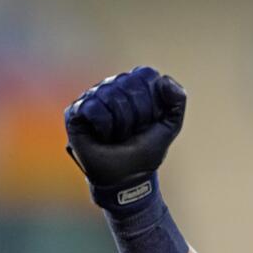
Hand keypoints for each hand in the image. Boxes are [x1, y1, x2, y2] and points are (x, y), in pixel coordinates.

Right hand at [64, 66, 186, 187]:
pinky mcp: (75, 111)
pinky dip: (104, 127)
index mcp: (134, 86)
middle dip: (138, 115)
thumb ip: (177, 101)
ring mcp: (92, 97)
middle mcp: (112, 86)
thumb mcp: (170, 127)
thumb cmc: (146, 151)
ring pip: (110, 95)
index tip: (150, 120)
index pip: (146, 74)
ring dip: (121, 124)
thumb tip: (164, 79)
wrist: (127, 178)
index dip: (152, 101)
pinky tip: (102, 137)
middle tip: (133, 132)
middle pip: (129, 84)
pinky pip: (93, 108)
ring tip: (117, 136)